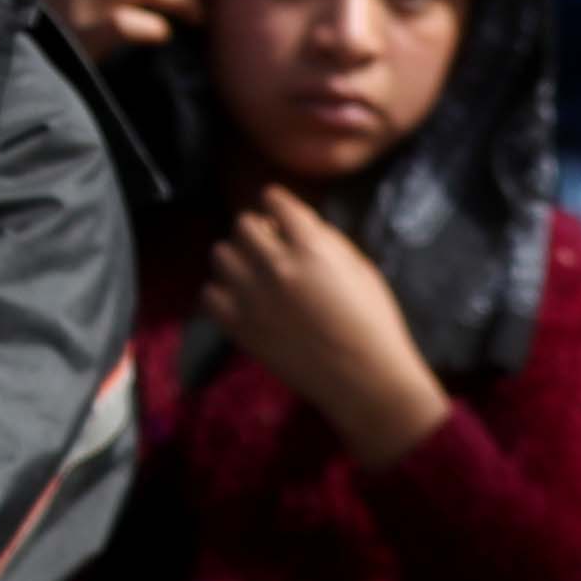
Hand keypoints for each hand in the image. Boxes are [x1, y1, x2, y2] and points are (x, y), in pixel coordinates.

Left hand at [199, 186, 450, 465]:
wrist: (363, 379)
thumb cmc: (372, 323)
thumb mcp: (360, 269)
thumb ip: (326, 240)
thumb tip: (297, 222)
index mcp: (312, 247)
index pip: (275, 201)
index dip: (276, 203)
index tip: (276, 210)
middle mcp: (277, 265)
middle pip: (242, 224)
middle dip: (256, 230)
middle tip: (267, 244)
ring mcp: (252, 296)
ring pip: (220, 253)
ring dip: (235, 257)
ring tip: (252, 271)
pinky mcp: (238, 326)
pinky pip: (209, 293)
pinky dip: (221, 292)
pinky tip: (241, 299)